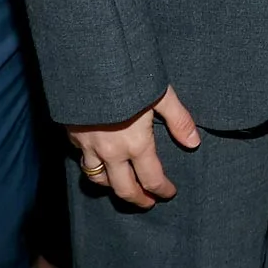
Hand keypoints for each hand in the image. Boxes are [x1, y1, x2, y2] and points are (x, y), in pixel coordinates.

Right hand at [67, 85, 200, 208]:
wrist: (88, 65)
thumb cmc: (129, 76)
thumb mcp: (161, 94)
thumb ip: (178, 120)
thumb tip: (194, 143)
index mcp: (136, 144)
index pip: (152, 178)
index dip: (162, 189)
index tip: (169, 192)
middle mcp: (111, 152)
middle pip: (124, 189)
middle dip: (138, 199)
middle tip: (147, 202)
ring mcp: (89, 147)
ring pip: (98, 180)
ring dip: (112, 187)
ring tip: (121, 186)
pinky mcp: (73, 136)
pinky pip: (82, 160)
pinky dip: (92, 166)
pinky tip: (98, 161)